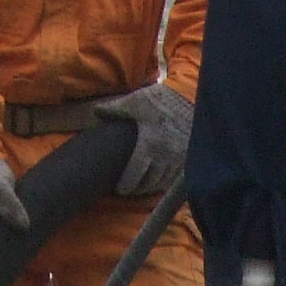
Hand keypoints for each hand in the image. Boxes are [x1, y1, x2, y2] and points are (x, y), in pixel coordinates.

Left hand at [97, 81, 191, 197]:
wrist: (190, 95)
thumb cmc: (160, 99)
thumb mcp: (135, 101)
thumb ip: (114, 109)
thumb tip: (95, 112)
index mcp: (149, 144)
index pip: (135, 174)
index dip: (126, 185)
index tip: (119, 189)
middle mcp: (165, 155)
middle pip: (149, 182)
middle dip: (138, 189)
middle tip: (129, 190)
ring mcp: (179, 157)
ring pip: (164, 181)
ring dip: (152, 187)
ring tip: (143, 187)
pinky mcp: (188, 155)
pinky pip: (176, 176)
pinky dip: (166, 181)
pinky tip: (159, 180)